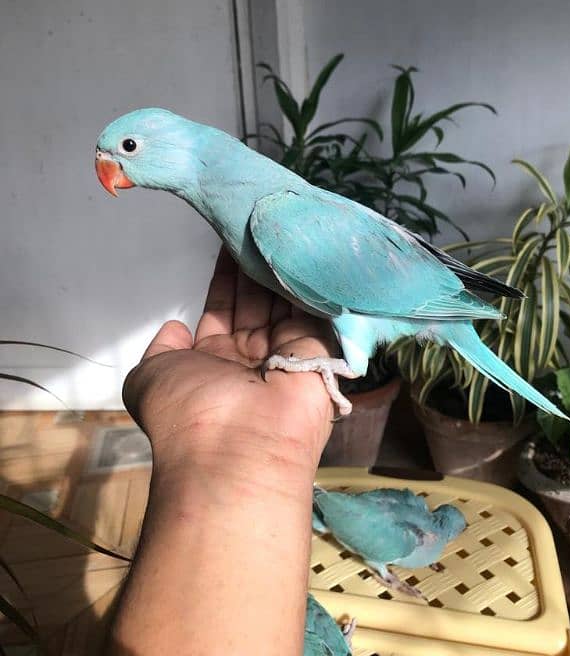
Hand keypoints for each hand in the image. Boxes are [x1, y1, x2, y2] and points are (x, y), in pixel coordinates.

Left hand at [123, 248, 337, 477]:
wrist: (237, 447)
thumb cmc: (188, 410)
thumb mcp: (150, 377)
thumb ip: (161, 350)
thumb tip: (174, 328)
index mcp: (213, 362)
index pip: (222, 310)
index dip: (225, 279)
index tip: (228, 240)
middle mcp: (249, 357)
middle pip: (254, 302)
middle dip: (253, 266)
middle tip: (257, 223)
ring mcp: (284, 354)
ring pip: (281, 302)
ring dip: (278, 268)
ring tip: (278, 226)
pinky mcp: (316, 351)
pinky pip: (309, 310)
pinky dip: (306, 282)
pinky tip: (301, 248)